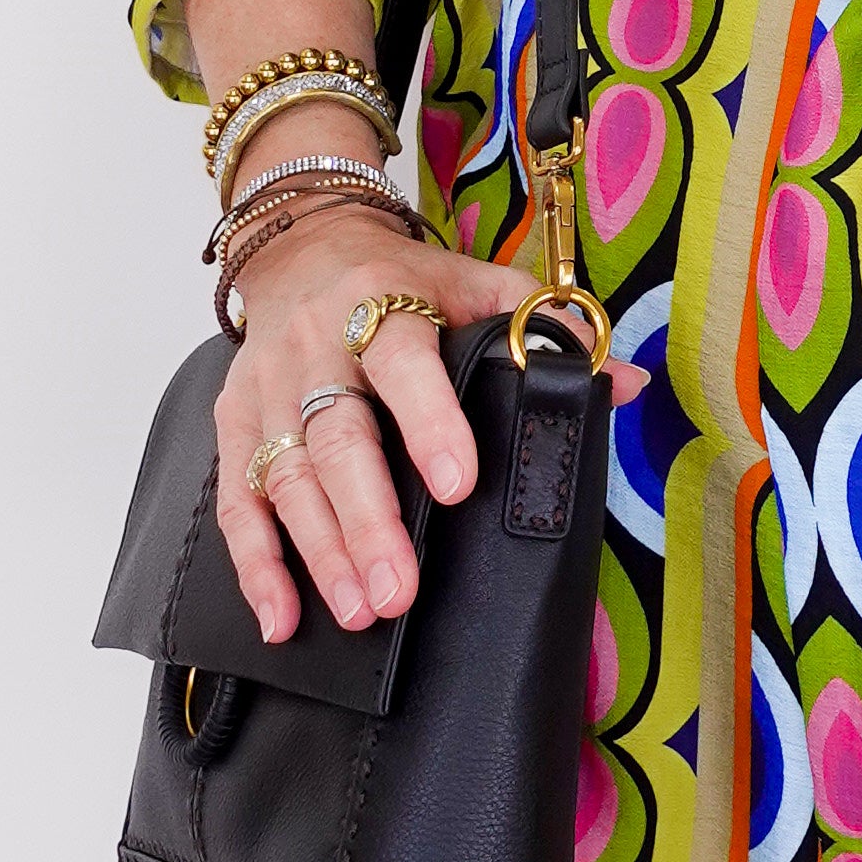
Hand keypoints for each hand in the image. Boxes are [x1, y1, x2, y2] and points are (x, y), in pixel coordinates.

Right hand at [212, 200, 648, 644]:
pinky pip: (238, 501)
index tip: (460, 485)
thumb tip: (625, 384)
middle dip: (368, 519)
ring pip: (288, 477)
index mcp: (382, 305)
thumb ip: (546, 329)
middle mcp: (317, 349)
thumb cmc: (403, 280)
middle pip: (338, 438)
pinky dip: (256, 565)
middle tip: (398, 590)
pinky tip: (283, 619)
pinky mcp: (235, 424)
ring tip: (360, 612)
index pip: (405, 362)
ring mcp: (269, 390)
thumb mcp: (475, 283)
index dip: (431, 422)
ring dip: (321, 552)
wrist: (304, 243)